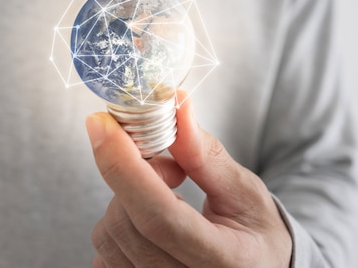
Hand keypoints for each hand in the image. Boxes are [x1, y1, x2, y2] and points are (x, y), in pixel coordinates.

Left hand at [85, 91, 292, 266]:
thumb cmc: (254, 234)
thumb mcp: (244, 192)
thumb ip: (205, 154)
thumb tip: (177, 106)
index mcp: (223, 261)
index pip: (159, 217)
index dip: (124, 168)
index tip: (102, 125)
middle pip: (126, 221)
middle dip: (135, 178)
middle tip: (173, 170)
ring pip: (108, 235)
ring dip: (126, 203)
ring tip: (167, 201)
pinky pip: (103, 254)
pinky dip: (119, 226)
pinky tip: (150, 227)